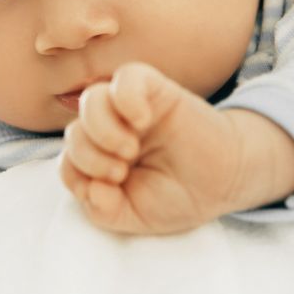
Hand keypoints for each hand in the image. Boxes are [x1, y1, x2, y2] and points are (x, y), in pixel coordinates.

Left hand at [59, 61, 293, 234]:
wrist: (225, 182)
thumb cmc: (178, 196)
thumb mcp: (134, 216)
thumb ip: (103, 210)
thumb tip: (90, 190)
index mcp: (101, 158)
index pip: (68, 160)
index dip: (80, 176)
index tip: (111, 191)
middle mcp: (112, 129)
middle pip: (74, 131)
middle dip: (90, 156)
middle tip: (121, 171)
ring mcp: (132, 108)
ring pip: (92, 99)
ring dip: (102, 130)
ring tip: (128, 150)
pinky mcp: (156, 90)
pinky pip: (127, 77)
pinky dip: (126, 97)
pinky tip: (142, 119)